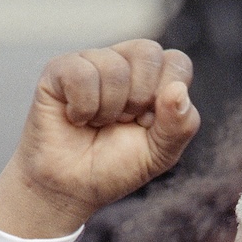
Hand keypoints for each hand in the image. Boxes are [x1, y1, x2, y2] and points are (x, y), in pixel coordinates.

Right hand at [0, 39, 198, 238]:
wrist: (71, 188)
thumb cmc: (115, 166)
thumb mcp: (160, 154)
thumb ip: (181, 126)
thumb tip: (178, 91)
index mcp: (154, 77)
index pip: (177, 62)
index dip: (167, 98)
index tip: (149, 123)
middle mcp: (124, 61)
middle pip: (148, 53)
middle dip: (139, 100)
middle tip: (122, 122)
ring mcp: (91, 61)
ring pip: (115, 69)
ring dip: (108, 111)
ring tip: (97, 124)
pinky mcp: (60, 68)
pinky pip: (82, 75)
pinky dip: (83, 109)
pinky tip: (76, 118)